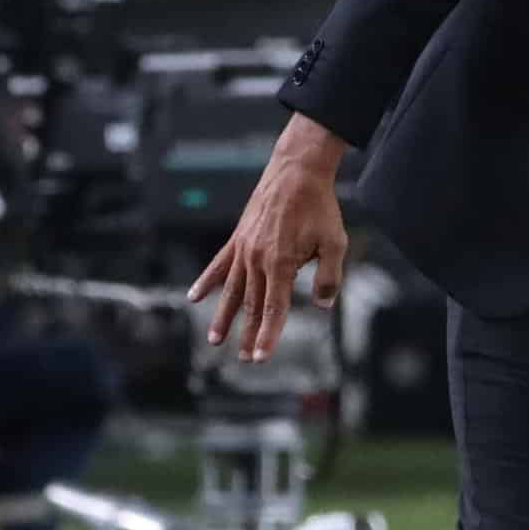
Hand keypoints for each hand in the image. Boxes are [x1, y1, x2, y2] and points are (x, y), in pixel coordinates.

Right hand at [188, 113, 350, 362]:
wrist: (297, 171)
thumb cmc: (319, 207)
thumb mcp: (335, 241)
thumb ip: (329, 276)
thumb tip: (322, 305)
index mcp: (282, 263)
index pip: (275, 308)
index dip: (268, 335)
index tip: (261, 357)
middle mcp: (258, 260)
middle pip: (253, 304)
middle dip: (248, 334)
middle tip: (245, 358)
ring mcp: (244, 248)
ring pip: (233, 290)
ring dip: (224, 316)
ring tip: (215, 340)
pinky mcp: (238, 237)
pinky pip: (219, 264)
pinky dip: (207, 281)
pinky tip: (193, 297)